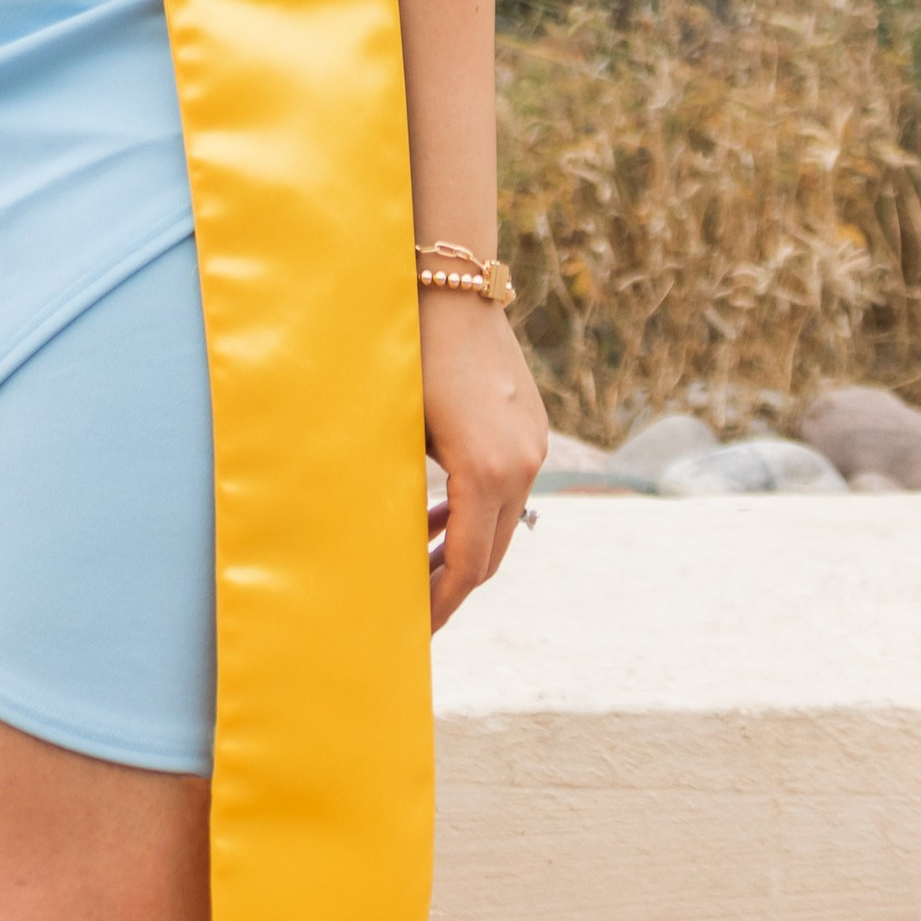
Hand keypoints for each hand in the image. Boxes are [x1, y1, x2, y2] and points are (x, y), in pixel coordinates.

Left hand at [420, 288, 547, 633]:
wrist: (452, 290)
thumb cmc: (410, 358)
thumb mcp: (399, 431)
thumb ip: (402, 494)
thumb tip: (388, 550)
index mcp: (486, 472)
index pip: (469, 566)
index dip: (441, 603)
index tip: (416, 630)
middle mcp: (521, 466)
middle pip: (492, 553)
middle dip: (452, 585)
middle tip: (415, 608)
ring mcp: (532, 446)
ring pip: (502, 521)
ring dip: (466, 546)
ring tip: (424, 564)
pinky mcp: (532, 428)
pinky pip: (508, 487)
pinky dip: (478, 509)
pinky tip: (444, 514)